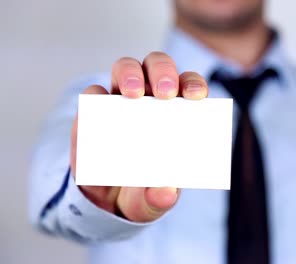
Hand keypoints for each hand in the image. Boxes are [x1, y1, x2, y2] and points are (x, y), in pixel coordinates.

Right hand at [70, 52, 207, 221]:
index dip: (194, 85)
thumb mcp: (153, 200)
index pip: (189, 87)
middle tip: (165, 93)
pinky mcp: (93, 111)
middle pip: (158, 67)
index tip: (197, 96)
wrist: (108, 202)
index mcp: (177, 112)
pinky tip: (100, 106)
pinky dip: (97, 95)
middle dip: (164, 73)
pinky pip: (93, 94)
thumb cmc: (142, 191)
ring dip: (131, 74)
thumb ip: (160, 198)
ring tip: (133, 94)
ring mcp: (120, 101)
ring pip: (126, 68)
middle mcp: (150, 98)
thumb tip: (165, 192)